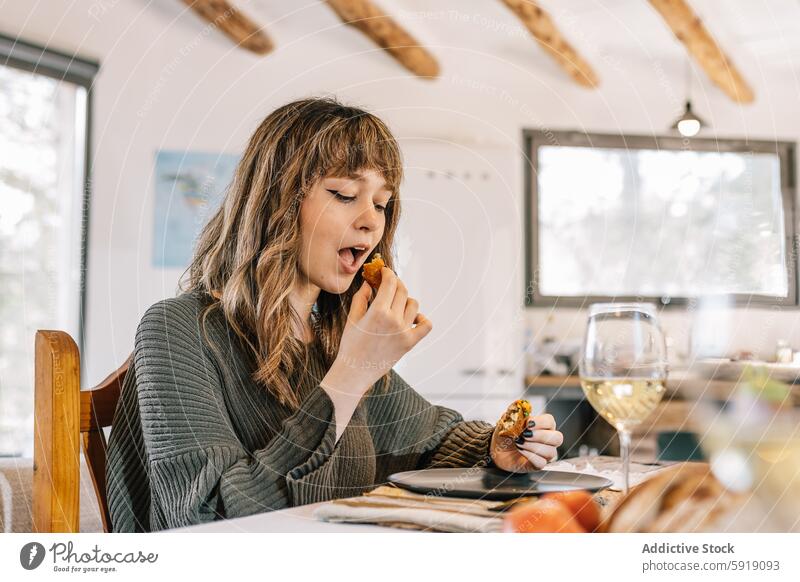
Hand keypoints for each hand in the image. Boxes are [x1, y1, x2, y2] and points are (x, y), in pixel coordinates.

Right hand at [323, 267, 432, 399]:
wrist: (355, 372)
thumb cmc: (350, 345)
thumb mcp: (352, 318)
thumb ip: (361, 297)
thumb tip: (369, 283)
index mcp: (378, 311)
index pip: (390, 282)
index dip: (388, 273)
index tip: (385, 272)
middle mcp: (394, 320)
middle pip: (403, 290)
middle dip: (396, 283)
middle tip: (389, 284)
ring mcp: (404, 332)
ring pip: (413, 304)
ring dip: (405, 300)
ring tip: (395, 305)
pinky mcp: (410, 343)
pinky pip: (426, 325)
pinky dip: (422, 319)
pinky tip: (412, 318)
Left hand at [490, 412, 562, 472]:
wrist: (496, 448)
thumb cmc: (506, 434)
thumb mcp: (507, 421)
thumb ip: (513, 412)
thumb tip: (519, 405)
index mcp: (543, 426)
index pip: (550, 421)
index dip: (541, 422)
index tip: (528, 423)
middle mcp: (547, 440)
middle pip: (557, 438)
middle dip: (541, 436)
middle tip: (524, 434)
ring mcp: (544, 453)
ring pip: (550, 452)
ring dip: (532, 446)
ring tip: (519, 442)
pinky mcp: (537, 465)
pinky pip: (541, 463)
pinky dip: (530, 456)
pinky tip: (520, 450)